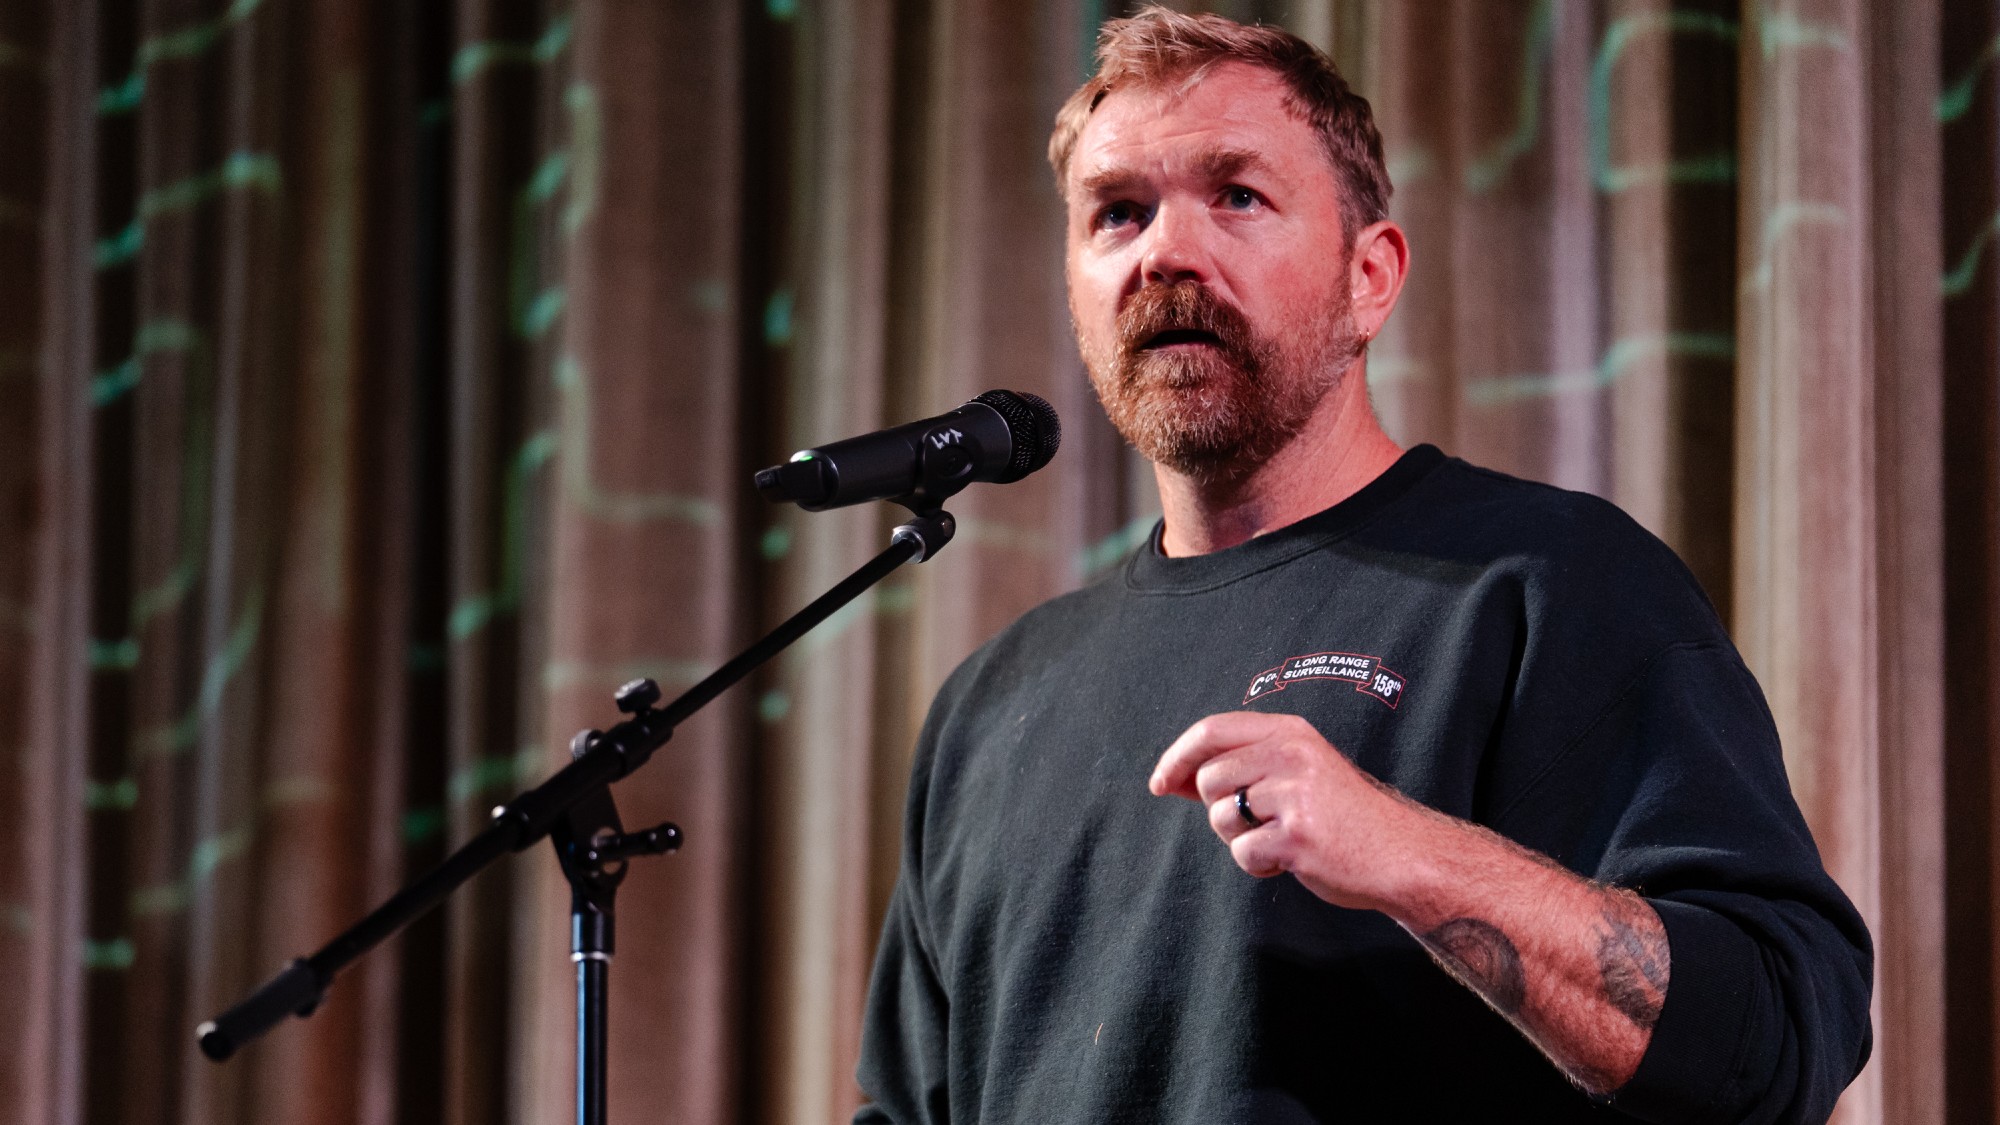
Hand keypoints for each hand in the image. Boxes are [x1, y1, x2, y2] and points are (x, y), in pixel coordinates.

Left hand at [1148, 711, 1422, 911]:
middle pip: (1209, 780)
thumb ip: (1240, 768)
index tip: (1160, 782)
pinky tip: (1290, 860)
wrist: (1401, 853)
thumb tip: (1170, 778)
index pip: (1212, 730)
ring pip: (1221, 818)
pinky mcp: (1297, 836)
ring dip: (1241, 839)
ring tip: (1281, 839)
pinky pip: (1243, 854)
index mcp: (1290, 733)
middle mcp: (1292, 755)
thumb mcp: (1296, 772)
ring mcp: (1295, 794)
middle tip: (1260, 822)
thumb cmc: (1342, 816)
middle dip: (1220, 810)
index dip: (1177, 756)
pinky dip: (1259, 865)